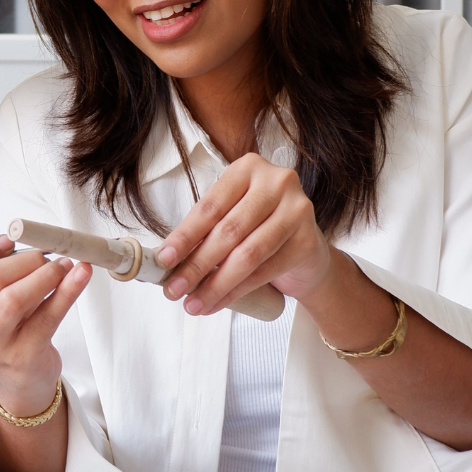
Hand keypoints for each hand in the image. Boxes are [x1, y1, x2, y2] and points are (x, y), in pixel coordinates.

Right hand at [0, 233, 90, 416]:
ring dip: (44, 274)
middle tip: (44, 256)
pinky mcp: (24, 355)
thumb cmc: (6, 325)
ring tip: (63, 266)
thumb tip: (7, 241)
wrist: (20, 375)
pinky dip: (68, 291)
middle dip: (24, 260)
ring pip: (15, 299)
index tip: (8, 241)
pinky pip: (48, 317)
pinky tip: (80, 275)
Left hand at [156, 153, 331, 314]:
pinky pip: (264, 272)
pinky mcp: (308, 241)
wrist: (307, 251)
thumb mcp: (231, 218)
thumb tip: (168, 261)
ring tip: (193, 303)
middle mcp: (276, 182)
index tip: (163, 261)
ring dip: (214, 284)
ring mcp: (297, 210)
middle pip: (227, 231)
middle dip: (195, 265)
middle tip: (174, 290)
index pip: (209, 207)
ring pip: (246, 255)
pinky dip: (235, 291)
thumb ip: (205, 232)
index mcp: (248, 168)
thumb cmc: (260, 229)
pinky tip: (216, 302)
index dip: (184, 236)